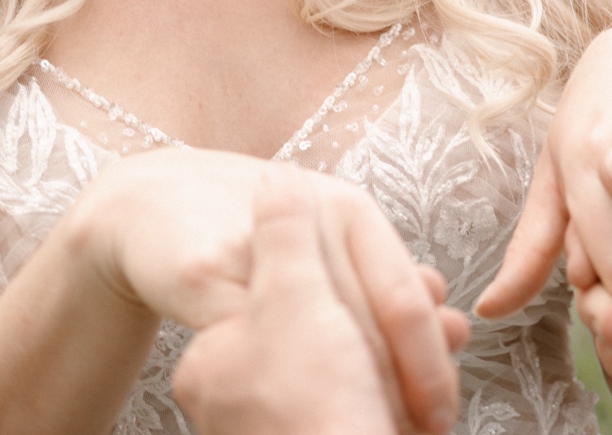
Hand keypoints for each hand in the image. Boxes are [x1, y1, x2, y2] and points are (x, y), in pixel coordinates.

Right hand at [75, 148, 461, 434]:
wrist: (158, 200)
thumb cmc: (255, 238)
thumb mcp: (330, 253)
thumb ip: (386, 286)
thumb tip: (454, 328)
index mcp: (353, 209)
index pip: (405, 299)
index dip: (428, 362)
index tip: (440, 413)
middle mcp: (313, 213)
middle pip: (364, 321)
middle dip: (391, 387)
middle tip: (412, 434)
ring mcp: (256, 243)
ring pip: (309, 333)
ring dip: (335, 395)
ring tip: (360, 433)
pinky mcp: (203, 272)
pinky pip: (245, 336)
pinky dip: (267, 387)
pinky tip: (282, 416)